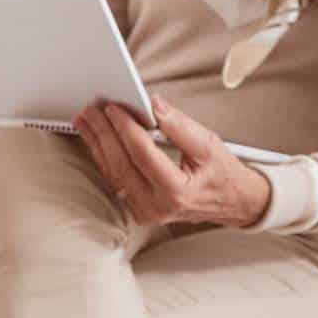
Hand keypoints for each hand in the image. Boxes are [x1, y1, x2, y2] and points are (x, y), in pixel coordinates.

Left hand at [73, 96, 269, 228]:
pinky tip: (96, 139)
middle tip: (91, 110)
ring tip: (86, 121)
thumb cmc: (222, 174)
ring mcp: (145, 212)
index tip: (113, 108)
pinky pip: (115, 181)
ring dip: (97, 144)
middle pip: (121, 164)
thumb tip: (154, 105)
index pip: (143, 154)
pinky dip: (104, 157)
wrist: (231, 202)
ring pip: (113, 174)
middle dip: (103, 133)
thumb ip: (180, 126)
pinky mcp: (138, 210)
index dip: (125, 128)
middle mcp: (158, 207)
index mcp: (177, 192)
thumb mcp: (209, 145)